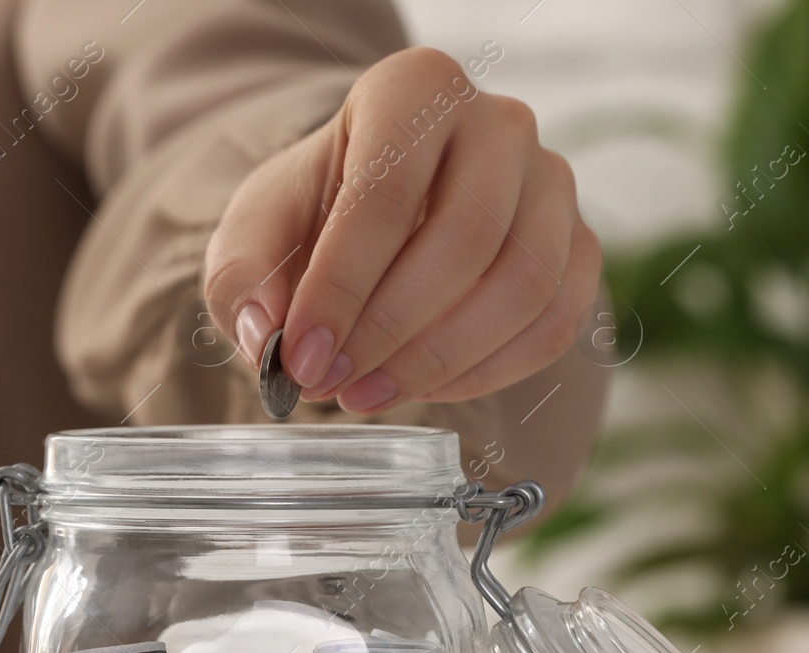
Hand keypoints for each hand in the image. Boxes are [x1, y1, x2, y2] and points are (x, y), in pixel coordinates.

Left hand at [204, 47, 600, 411]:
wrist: (365, 224)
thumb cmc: (310, 217)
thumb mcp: (251, 234)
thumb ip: (242, 277)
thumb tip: (266, 336)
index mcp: (412, 90)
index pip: (385, 195)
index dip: (341, 289)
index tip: (300, 359)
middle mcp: (499, 122)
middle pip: (467, 238)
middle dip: (390, 330)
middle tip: (329, 385)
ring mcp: (551, 183)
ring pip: (523, 284)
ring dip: (439, 360)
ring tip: (365, 395)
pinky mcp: (577, 247)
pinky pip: (554, 322)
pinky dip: (487, 372)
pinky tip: (421, 389)